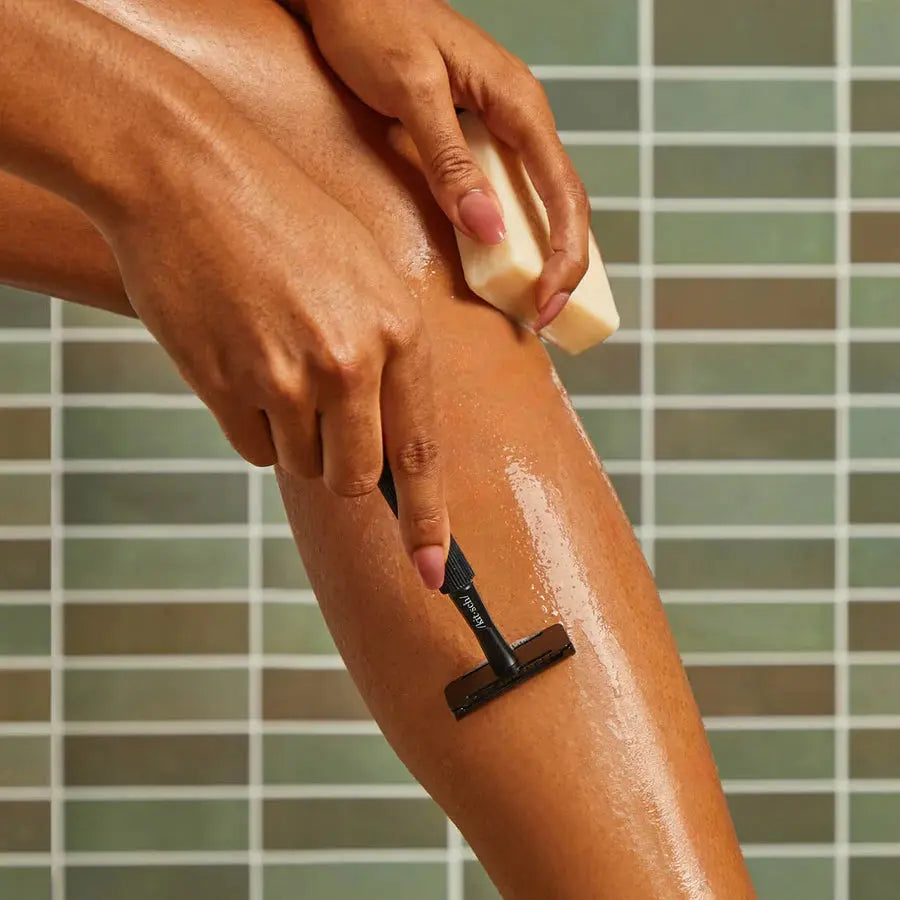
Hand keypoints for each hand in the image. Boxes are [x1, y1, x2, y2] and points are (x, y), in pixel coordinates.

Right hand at [100, 118, 448, 589]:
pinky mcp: (226, 385)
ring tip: (276, 356)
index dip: (428, 521)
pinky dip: (252, 420)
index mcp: (401, 333)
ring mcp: (285, 377)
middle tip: (321, 411)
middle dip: (342, 463)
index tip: (434, 572)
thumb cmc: (285, 217)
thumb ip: (390, 355)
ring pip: (302, 462)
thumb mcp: (367, 272)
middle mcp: (351, 363)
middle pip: (355, 476)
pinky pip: (253, 445)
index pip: (420, 453)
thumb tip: (391, 444)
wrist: (188, 172)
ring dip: (294, 432)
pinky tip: (243, 358)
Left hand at [295, 0, 588, 328]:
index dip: (564, 254)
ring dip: (544, 254)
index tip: (545, 302)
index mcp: (519, 104)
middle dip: (562, 264)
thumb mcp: (410, 91)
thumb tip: (490, 229)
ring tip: (533, 302)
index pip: (563, 191)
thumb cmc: (374, 22)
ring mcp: (502, 127)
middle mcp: (522, 118)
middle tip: (542, 318)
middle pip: (563, 202)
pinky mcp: (478, 137)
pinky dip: (515, 233)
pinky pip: (510, 192)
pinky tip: (503, 262)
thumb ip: (449, 159)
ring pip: (541, 200)